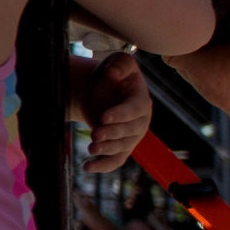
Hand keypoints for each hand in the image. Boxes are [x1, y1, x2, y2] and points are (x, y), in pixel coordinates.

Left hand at [70, 51, 151, 173]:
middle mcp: (140, 122)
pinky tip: (88, 167)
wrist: (99, 90)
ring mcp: (131, 137)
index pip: (134, 110)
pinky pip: (116, 161)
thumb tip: (113, 74)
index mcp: (141, 101)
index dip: (120, 114)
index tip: (104, 117)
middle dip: (112, 134)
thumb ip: (120, 64)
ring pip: (122, 148)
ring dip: (107, 150)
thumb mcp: (117, 62)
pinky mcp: (120, 147)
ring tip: (91, 148)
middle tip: (95, 134)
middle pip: (129, 132)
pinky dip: (103, 166)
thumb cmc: (110, 75)